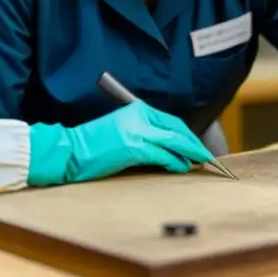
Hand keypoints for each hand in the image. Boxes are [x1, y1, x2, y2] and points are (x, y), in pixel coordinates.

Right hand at [27, 101, 214, 185]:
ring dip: (189, 154)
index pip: (171, 121)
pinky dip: (175, 162)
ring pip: (173, 142)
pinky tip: (181, 167)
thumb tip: (170, 146)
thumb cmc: (94, 144)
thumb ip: (144, 131)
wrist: (71, 151)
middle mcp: (139, 117)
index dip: (187, 135)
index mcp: (137, 109)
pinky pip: (162, 155)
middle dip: (194, 145)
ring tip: (198, 163)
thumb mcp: (122, 128)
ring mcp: (137, 132)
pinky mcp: (134, 148)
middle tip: (207, 157)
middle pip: (176, 130)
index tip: (197, 146)